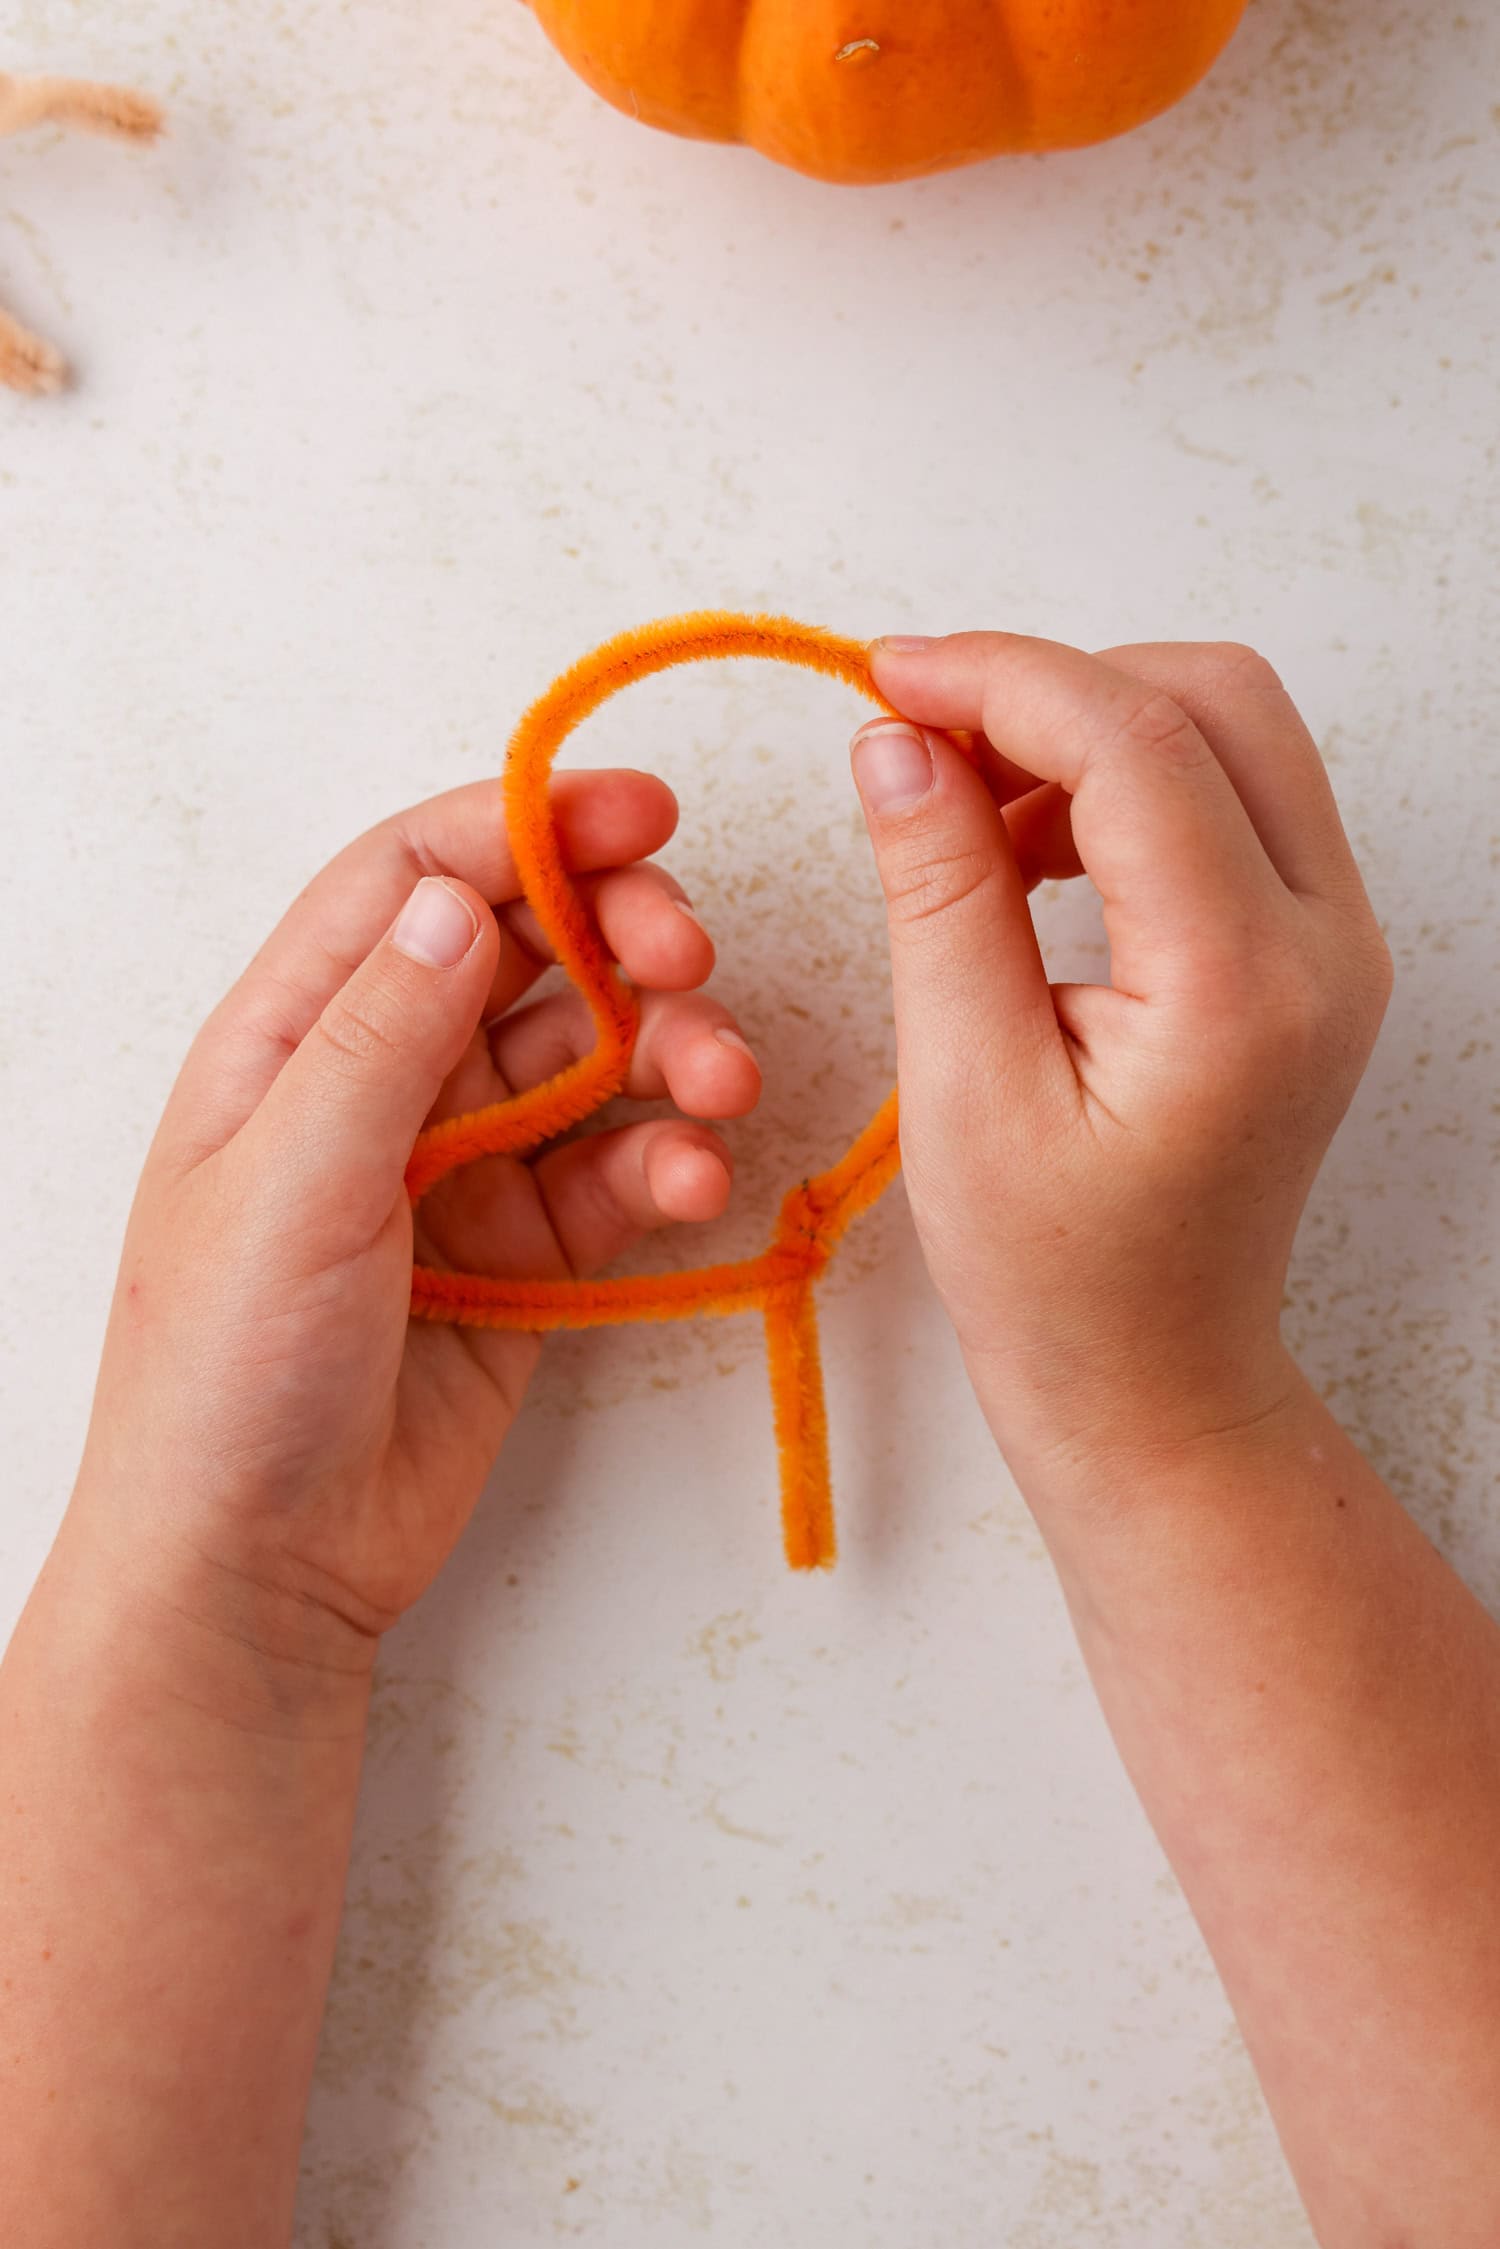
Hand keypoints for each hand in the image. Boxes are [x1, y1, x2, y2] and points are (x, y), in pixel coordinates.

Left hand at [70, 770, 760, 1660]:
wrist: (257, 1567)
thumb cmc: (222, 1376)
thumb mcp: (287, 1183)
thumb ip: (380, 1035)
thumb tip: (462, 900)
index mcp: (292, 1038)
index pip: (415, 884)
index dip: (524, 829)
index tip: (636, 817)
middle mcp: (382, 1082)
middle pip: (524, 953)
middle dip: (619, 934)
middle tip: (691, 953)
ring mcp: (459, 1165)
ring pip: (589, 1060)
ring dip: (668, 1052)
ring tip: (722, 1083)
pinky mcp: (526, 1249)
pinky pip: (615, 1171)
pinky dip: (667, 1162)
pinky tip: (695, 1183)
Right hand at [850, 634, 1391, 1476]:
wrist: (1154, 1377)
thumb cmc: (1053, 1274)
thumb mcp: (963, 1085)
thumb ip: (939, 892)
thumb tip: (896, 735)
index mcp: (1242, 985)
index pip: (1136, 743)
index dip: (999, 680)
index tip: (883, 677)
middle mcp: (1327, 944)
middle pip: (1216, 698)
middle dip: (1056, 686)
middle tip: (921, 735)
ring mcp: (1336, 943)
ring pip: (1232, 731)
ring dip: (1091, 728)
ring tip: (965, 808)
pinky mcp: (1311, 949)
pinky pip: (1233, 797)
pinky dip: (1126, 782)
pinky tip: (1030, 848)